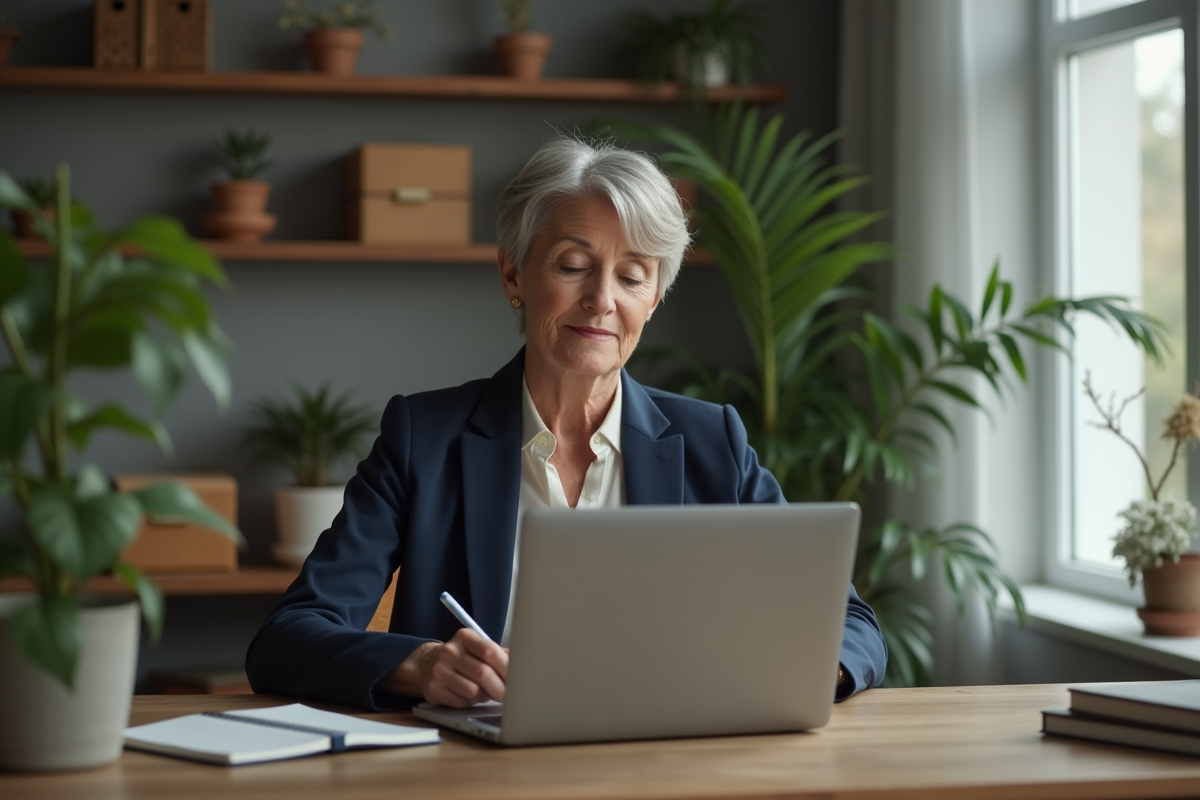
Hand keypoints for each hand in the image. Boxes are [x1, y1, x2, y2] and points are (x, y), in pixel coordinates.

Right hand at [385, 630, 507, 707]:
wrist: (426, 664)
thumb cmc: (461, 657)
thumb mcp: (477, 647)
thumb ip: (499, 654)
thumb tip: (524, 664)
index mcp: (465, 637)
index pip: (490, 651)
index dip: (507, 668)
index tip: (518, 679)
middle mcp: (450, 651)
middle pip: (483, 673)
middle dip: (500, 688)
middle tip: (508, 695)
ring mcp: (439, 671)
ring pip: (473, 691)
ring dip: (485, 696)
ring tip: (485, 692)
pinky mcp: (434, 690)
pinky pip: (461, 702)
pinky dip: (471, 703)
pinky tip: (470, 696)